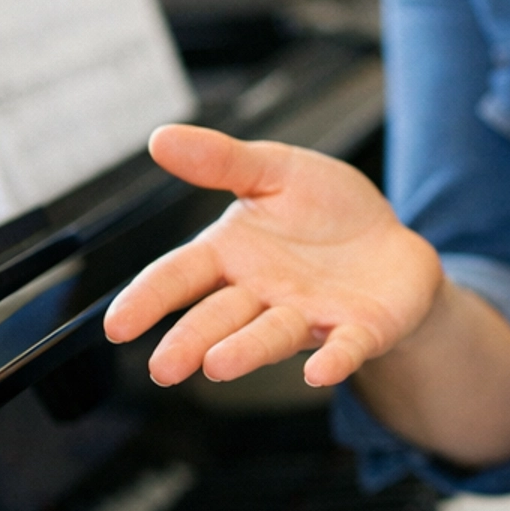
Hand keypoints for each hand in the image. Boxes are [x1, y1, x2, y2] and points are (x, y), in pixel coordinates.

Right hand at [105, 123, 443, 388]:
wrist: (392, 242)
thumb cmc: (327, 211)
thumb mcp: (276, 171)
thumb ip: (222, 162)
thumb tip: (160, 138)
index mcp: (233, 256)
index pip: (180, 277)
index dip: (148, 299)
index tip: (117, 326)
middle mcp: (263, 295)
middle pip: (219, 318)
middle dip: (191, 340)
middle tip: (163, 368)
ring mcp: (310, 317)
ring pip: (272, 336)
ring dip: (245, 351)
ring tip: (216, 366)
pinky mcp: (359, 330)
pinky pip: (344, 348)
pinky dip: (332, 360)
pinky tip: (319, 372)